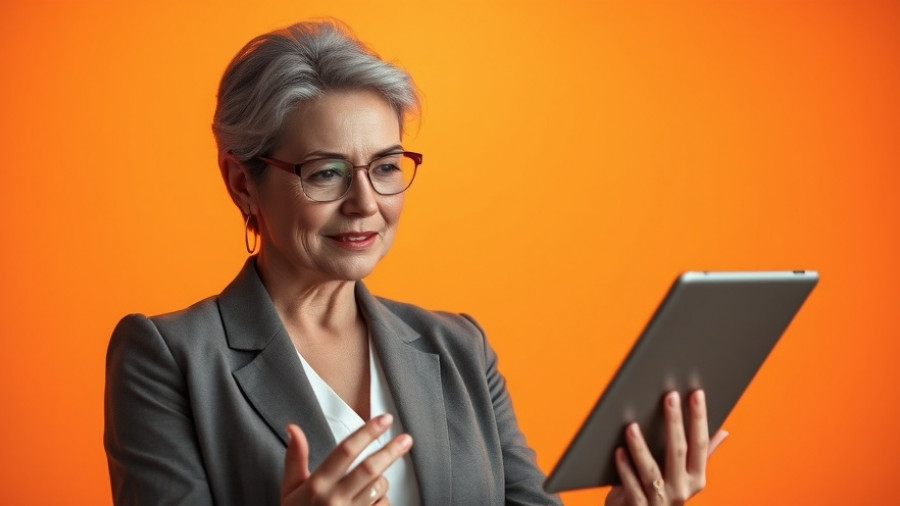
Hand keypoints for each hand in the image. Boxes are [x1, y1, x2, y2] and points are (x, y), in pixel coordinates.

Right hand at [281, 413, 412, 505]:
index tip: (384, 420)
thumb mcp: (290, 488)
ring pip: (379, 487)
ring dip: (382, 479)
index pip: (345, 451)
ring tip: (374, 478)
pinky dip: (382, 499)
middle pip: (369, 469)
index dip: (367, 432)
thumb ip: (295, 457)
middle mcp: (334, 499)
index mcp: (317, 484)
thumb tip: (294, 428)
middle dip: (390, 451)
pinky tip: (372, 500)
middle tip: (405, 439)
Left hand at [605, 390, 727, 505]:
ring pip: (651, 470)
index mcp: (696, 479)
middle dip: (674, 422)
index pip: (700, 444)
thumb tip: (724, 431)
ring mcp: (661, 500)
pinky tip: (618, 451)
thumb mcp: (685, 476)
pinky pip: (632, 487)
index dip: (699, 418)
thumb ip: (703, 455)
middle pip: (678, 451)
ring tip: (631, 425)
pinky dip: (624, 469)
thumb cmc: (662, 492)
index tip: (697, 393)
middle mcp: (682, 490)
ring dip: (640, 447)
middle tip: (669, 396)